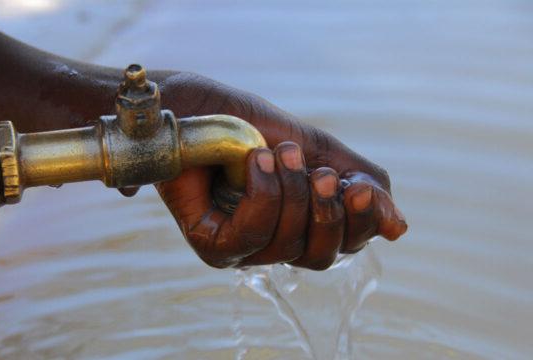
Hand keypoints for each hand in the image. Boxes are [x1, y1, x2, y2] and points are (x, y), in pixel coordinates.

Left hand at [124, 72, 407, 268]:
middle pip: (322, 257)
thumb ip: (361, 187)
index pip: (347, 245)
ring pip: (288, 246)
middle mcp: (274, 243)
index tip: (357, 185)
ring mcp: (242, 249)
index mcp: (303, 223)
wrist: (200, 107)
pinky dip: (262, 195)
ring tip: (280, 154)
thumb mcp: (319, 151)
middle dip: (326, 212)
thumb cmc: (253, 128)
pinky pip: (250, 238)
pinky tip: (255, 162)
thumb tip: (400, 229)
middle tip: (317, 171)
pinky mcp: (212, 245)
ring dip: (291, 193)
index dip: (360, 221)